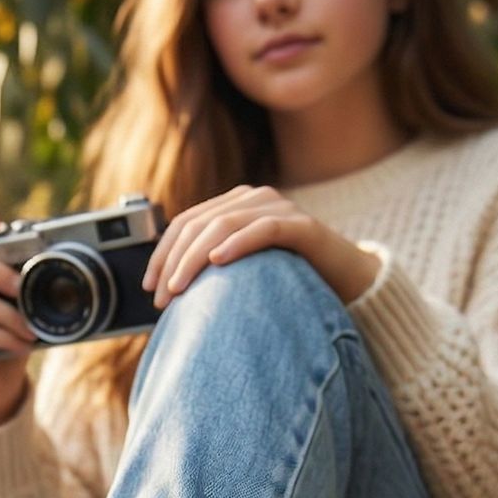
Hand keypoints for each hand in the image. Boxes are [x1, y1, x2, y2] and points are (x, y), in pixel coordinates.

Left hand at [140, 186, 380, 310]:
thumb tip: (166, 293)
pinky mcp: (302, 226)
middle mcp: (254, 199)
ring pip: (222, 225)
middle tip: (163, 298)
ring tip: (180, 288)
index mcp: (235, 206)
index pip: (185, 223)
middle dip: (173, 262)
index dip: (162, 254)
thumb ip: (211, 271)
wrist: (348, 282)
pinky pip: (263, 229)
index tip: (149, 287)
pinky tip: (218, 261)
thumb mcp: (242, 273)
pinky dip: (237, 244)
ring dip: (194, 259)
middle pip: (198, 224)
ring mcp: (278, 209)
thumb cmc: (290, 280)